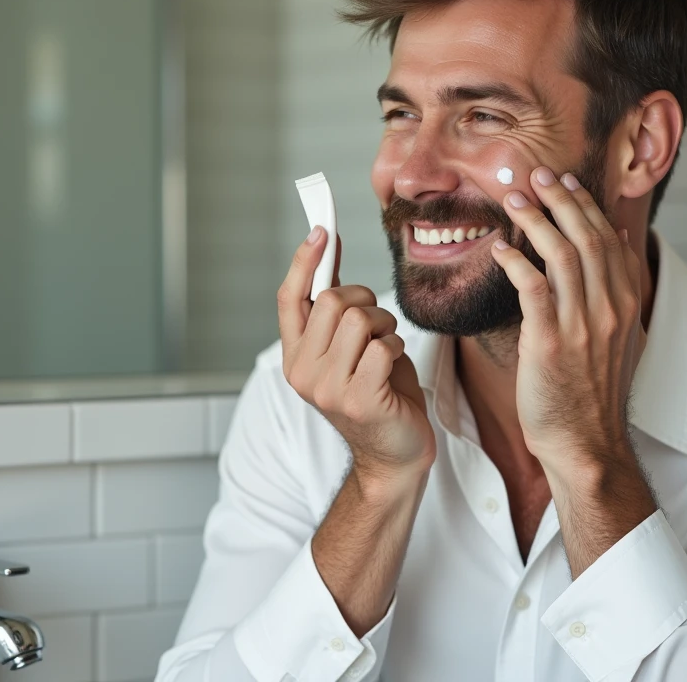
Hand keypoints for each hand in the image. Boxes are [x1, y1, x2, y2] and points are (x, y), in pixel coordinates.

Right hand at [278, 227, 434, 486]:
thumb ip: (335, 311)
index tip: (321, 232)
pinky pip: (383, 346)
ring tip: (386, 351)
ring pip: (360, 319)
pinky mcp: (358, 399)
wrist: (395, 454)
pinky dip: (396, 349)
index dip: (304, 262)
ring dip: (385, 327)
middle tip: (377, 327)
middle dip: (366, 301)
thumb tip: (327, 250)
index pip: (289, 299)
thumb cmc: (378, 394)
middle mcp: (303, 372)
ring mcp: (327, 388)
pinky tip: (393, 370)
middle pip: (332, 300)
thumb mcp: (349, 350)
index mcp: (295, 358)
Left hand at [491, 167, 646, 479]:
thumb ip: (615, 286)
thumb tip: (615, 237)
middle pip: (587, 237)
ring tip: (515, 199)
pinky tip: (499, 249)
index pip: (609, 238)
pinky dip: (516, 263)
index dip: (586, 204)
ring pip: (563, 255)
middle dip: (561, 199)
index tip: (566, 180)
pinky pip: (533, 290)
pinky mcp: (550, 344)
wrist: (586, 443)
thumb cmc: (592, 389)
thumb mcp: (619, 333)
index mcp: (627, 303)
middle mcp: (610, 309)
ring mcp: (583, 326)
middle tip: (537, 174)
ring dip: (537, 221)